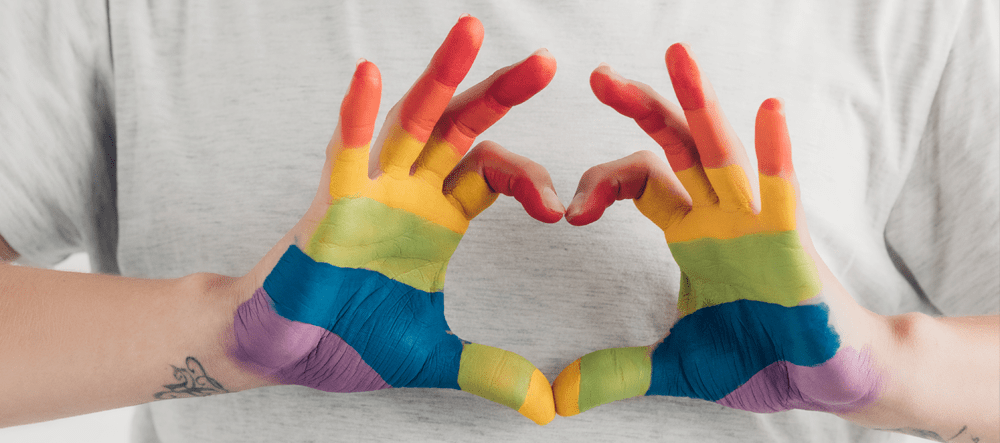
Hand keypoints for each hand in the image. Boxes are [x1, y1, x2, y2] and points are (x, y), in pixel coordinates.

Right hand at [227, 16, 561, 424]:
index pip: (493, 173)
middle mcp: (409, 192)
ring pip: (412, 121)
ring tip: (471, 30)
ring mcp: (370, 189)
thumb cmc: (347, 339)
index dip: (530, 180)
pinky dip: (357, 115)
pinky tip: (369, 74)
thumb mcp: (431, 356)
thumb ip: (489, 372)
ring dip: (441, 77)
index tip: (560, 212)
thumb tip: (548, 408)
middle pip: (463, 129)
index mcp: (439, 218)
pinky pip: (345, 150)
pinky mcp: (329, 201)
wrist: (282, 350)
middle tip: (547, 61)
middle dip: (502, 93)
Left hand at [552, 43, 884, 417]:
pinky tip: (768, 110)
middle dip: (639, 107)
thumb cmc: (760, 359)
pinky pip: (782, 189)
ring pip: (722, 151)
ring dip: (698, 103)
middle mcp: (719, 216)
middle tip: (597, 75)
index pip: (640, 182)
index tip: (569, 212)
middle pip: (674, 147)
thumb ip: (619, 372)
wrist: (825, 379)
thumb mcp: (675, 365)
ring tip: (675, 56)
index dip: (601, 183)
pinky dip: (776, 152)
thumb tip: (558, 397)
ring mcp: (755, 222)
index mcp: (690, 233)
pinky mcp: (791, 242)